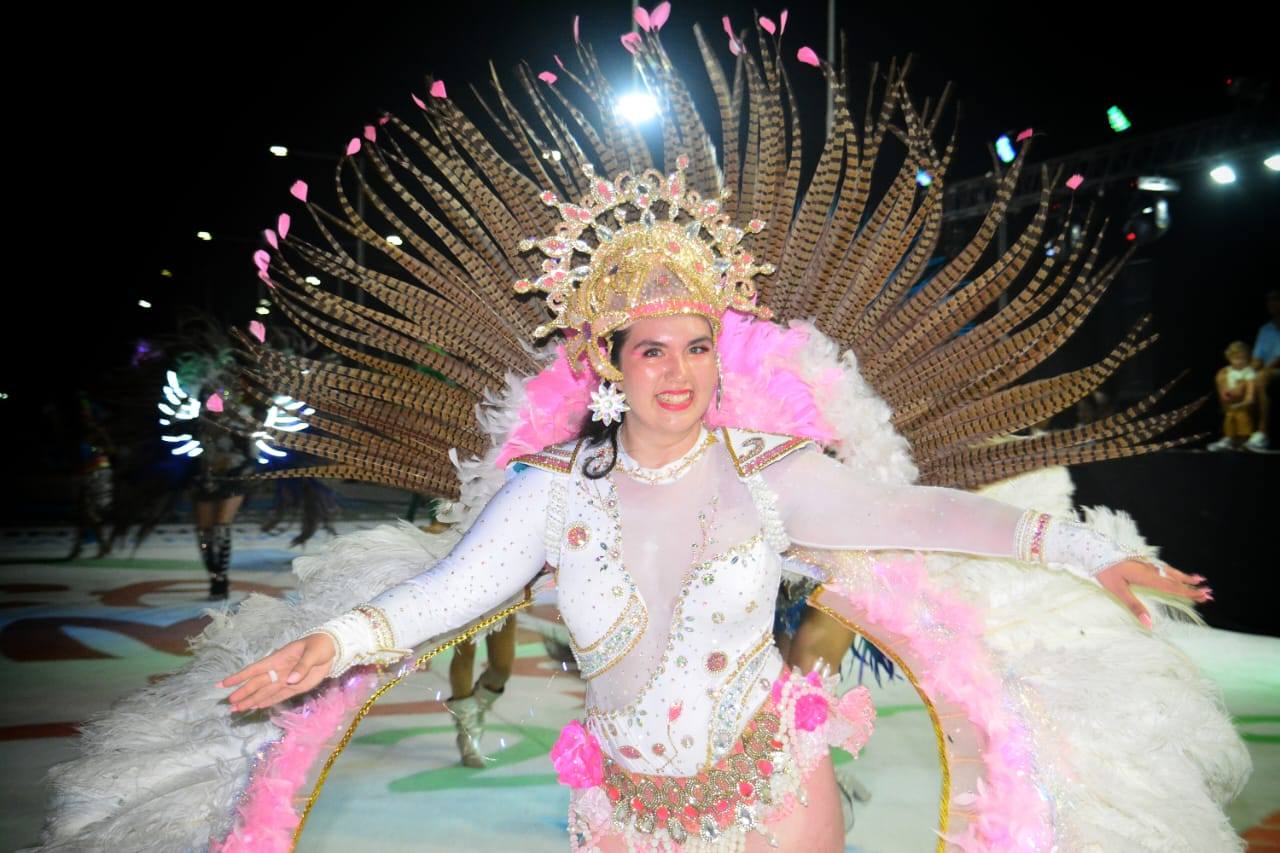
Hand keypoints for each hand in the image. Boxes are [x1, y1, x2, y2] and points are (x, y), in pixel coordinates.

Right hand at [218, 633, 335, 712]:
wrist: (332, 650)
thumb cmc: (319, 646)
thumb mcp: (312, 653)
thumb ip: (302, 666)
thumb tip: (290, 681)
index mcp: (278, 659)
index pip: (254, 669)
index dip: (239, 677)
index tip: (223, 684)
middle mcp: (278, 671)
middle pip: (257, 684)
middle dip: (243, 693)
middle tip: (229, 704)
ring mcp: (285, 680)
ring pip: (265, 692)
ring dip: (252, 701)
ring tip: (237, 710)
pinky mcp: (294, 688)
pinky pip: (278, 696)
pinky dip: (267, 702)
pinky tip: (256, 707)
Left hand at [1095, 560, 1210, 629]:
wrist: (1094, 550)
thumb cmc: (1104, 571)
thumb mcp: (1117, 591)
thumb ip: (1134, 607)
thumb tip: (1149, 624)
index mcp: (1147, 576)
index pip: (1172, 587)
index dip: (1188, 592)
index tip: (1204, 595)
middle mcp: (1150, 569)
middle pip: (1175, 580)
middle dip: (1192, 587)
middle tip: (1210, 593)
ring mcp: (1146, 564)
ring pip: (1170, 572)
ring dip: (1185, 578)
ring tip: (1200, 579)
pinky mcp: (1141, 562)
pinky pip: (1162, 568)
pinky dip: (1174, 572)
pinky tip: (1176, 574)